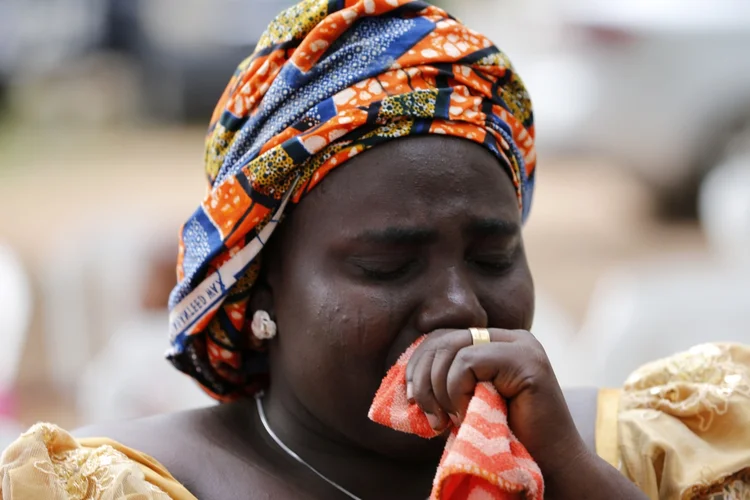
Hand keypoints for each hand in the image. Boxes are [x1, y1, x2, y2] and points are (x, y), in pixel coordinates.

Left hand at [405, 329, 646, 498]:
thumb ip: (447, 380)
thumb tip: (407, 373)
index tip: (414, 399)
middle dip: (423, 377)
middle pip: (444, 338)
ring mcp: (522, 346)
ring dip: (440, 390)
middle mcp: (512, 338)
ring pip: (452, 349)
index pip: (444, 336)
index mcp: (498, 343)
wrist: (550, 470)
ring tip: (450, 420)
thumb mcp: (467, 403)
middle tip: (428, 415)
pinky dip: (457, 391)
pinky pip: (467, 362)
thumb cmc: (506, 441)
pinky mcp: (527, 361)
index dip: (420, 363)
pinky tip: (468, 415)